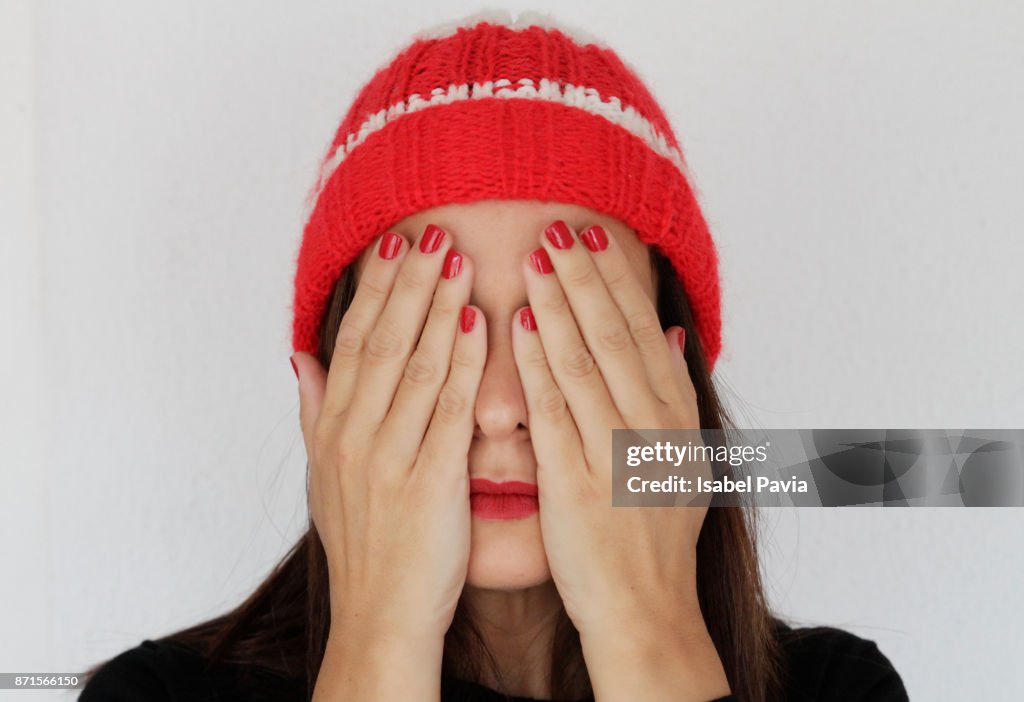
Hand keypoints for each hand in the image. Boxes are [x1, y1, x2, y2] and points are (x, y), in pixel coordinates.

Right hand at [292, 225, 484, 644]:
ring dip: (436, 308)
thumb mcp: (324, 476)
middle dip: (408, 284)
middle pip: (381, 343)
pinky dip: (460, 362)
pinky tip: (478, 323)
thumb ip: (314, 410)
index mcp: (333, 431)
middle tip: (433, 231)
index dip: (376, 291)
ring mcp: (387, 459)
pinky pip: (445, 411)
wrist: (380, 617)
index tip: (395, 246)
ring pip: (412, 367)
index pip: (354, 344)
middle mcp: (353, 438)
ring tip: (458, 259)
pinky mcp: (427, 483)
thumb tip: (299, 355)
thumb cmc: (366, 546)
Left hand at [510, 221, 729, 699]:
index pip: (646, 334)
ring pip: (589, 361)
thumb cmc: (653, 536)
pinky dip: (539, 363)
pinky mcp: (579, 482)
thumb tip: (671, 334)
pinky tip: (521, 325)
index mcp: (678, 420)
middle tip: (560, 227)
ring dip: (562, 304)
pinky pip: (557, 410)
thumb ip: (675, 396)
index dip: (619, 283)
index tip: (595, 241)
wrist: (646, 608)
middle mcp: (655, 429)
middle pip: (619, 335)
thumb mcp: (683, 462)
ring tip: (538, 257)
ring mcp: (619, 455)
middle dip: (587, 277)